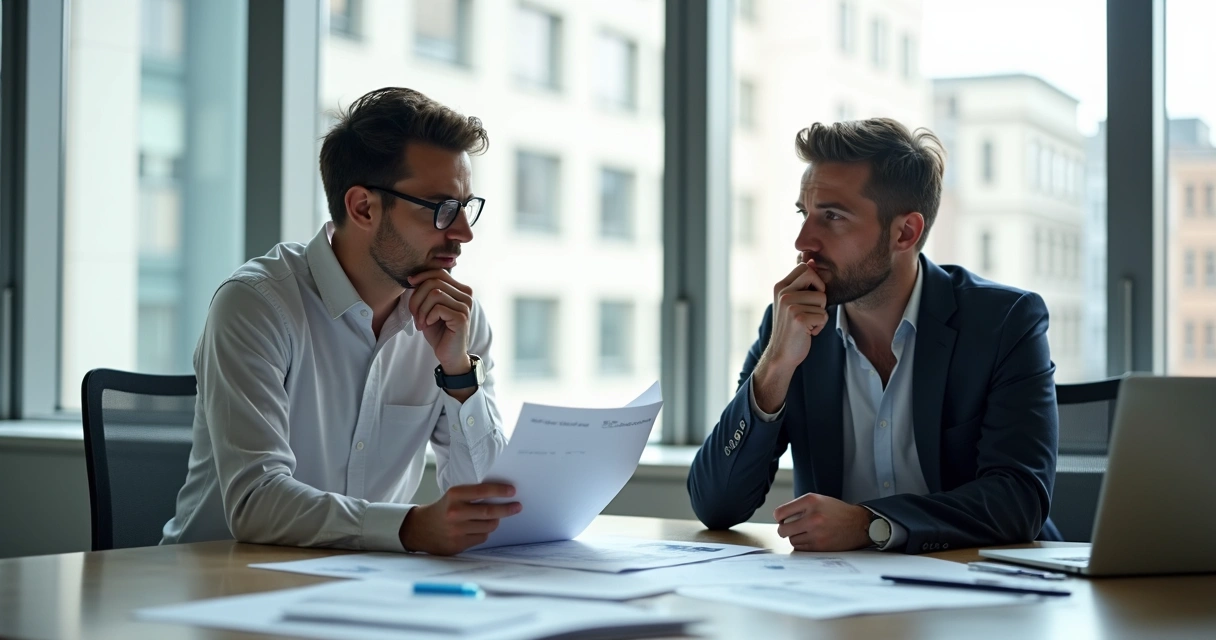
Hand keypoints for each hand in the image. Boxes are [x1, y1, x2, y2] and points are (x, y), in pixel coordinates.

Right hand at [399, 483, 520, 554]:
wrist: (421, 529)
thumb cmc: (444, 509)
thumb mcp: (453, 496)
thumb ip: (473, 496)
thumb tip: (501, 497)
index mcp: (454, 495)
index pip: (482, 491)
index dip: (499, 490)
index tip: (512, 491)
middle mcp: (455, 512)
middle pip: (489, 512)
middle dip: (507, 509)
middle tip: (517, 506)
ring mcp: (456, 530)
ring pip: (488, 527)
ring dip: (494, 522)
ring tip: (492, 518)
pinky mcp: (458, 544)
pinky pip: (481, 538)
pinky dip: (483, 533)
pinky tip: (476, 529)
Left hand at [406, 270, 474, 372]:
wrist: (449, 355)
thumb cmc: (439, 331)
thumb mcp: (429, 308)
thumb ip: (426, 292)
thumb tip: (413, 278)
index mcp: (460, 290)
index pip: (439, 273)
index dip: (422, 275)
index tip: (410, 283)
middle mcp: (466, 295)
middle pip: (434, 282)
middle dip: (417, 298)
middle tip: (415, 315)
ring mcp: (466, 306)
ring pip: (435, 294)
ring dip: (421, 309)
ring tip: (421, 322)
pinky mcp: (462, 317)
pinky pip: (437, 308)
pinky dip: (428, 316)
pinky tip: (428, 325)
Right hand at [750, 261, 827, 412]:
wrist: (782, 354)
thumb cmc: (791, 328)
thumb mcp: (792, 302)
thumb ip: (801, 283)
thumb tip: (812, 259)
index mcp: (780, 286)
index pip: (805, 267)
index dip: (815, 280)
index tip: (810, 296)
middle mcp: (783, 293)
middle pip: (815, 277)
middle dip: (820, 294)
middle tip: (811, 309)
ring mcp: (789, 305)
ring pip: (823, 300)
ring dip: (820, 315)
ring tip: (807, 324)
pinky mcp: (799, 318)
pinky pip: (824, 315)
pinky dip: (819, 327)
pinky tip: (807, 332)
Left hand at [773, 492, 871, 551]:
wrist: (859, 524)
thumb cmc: (836, 511)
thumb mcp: (818, 500)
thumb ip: (798, 506)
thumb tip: (779, 519)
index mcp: (810, 501)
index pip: (780, 513)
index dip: (779, 517)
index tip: (783, 519)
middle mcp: (813, 516)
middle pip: (782, 530)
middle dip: (784, 530)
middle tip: (790, 529)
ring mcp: (817, 533)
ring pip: (791, 540)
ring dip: (795, 537)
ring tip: (806, 533)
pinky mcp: (821, 546)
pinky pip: (801, 549)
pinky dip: (802, 545)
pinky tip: (811, 539)